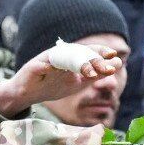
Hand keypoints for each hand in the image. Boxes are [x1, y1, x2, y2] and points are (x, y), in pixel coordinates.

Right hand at [0, 46, 121, 117]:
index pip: (87, 51)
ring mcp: (45, 61)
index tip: (115, 55)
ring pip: (61, 58)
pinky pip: (40, 66)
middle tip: (107, 66)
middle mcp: (59, 55)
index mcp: (69, 58)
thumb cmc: (52, 86)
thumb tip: (116, 65)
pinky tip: (53, 68)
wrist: (27, 93)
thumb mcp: (77, 83)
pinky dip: (46, 66)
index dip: (100, 51)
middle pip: (77, 53)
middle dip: (92, 59)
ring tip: (89, 72)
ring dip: (74, 63)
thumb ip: (95, 75)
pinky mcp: (32, 68)